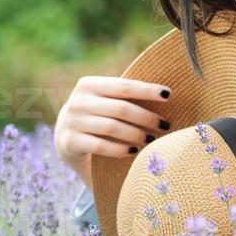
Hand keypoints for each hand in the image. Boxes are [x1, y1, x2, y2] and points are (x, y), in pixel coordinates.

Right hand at [53, 76, 171, 168]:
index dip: (147, 90)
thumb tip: (165, 94)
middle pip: (121, 108)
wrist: (66, 136)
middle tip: (164, 125)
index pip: (124, 86)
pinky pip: (100, 146)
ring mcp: (71, 122)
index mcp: (88, 84)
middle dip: (146, 117)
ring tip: (151, 139)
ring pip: (112, 127)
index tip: (168, 95)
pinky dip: (120, 149)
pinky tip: (134, 151)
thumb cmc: (97, 115)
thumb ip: (124, 95)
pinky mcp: (69, 142)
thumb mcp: (105, 101)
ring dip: (136, 134)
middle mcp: (78, 101)